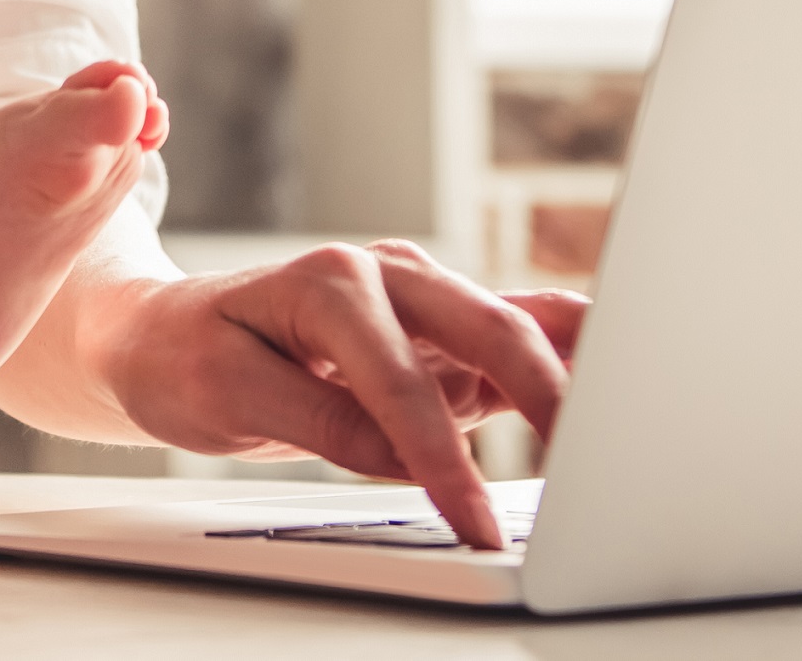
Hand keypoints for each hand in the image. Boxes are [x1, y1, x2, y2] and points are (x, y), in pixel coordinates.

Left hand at [96, 241, 585, 548]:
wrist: (167, 330)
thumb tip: (401, 457)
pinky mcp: (443, 335)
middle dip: (551, 401)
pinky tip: (622, 377)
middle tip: (595, 480)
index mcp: (329, 282)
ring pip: (518, 328)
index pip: (400, 383)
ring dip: (577, 372)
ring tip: (635, 423)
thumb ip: (318, 421)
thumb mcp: (225, 392)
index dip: (441, 461)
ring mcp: (424, 300)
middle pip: (491, 330)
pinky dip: (570, 358)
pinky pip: (519, 339)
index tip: (474, 525)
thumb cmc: (186, 354)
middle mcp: (389, 276)